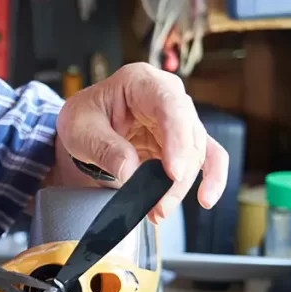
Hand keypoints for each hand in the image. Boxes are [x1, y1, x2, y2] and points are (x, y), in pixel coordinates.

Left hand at [53, 63, 228, 221]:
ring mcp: (178, 118)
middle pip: (187, 134)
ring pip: (197, 152)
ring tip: (161, 210)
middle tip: (158, 205)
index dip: (177, 139)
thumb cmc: (83, 119)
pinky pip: (207, 158)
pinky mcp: (182, 140)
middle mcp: (167, 94)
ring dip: (183, 185)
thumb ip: (106, 149)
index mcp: (140, 81)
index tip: (173, 173)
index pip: (170, 105)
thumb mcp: (81, 131)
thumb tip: (131, 173)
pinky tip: (205, 198)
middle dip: (177, 175)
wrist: (84, 128)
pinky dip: (209, 178)